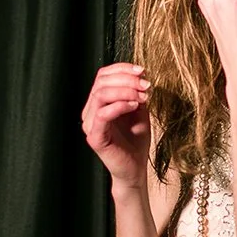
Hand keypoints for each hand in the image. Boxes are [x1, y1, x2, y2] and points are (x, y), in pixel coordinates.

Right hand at [82, 63, 151, 188]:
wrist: (135, 168)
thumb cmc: (136, 140)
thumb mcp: (139, 109)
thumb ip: (135, 92)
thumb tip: (140, 75)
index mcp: (98, 102)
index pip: (103, 75)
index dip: (122, 69)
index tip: (142, 71)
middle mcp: (90, 111)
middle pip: (101, 82)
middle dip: (127, 79)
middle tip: (146, 85)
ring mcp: (90, 124)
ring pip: (101, 94)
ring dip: (125, 90)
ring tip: (143, 96)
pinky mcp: (94, 137)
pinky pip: (103, 114)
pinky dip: (121, 105)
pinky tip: (136, 106)